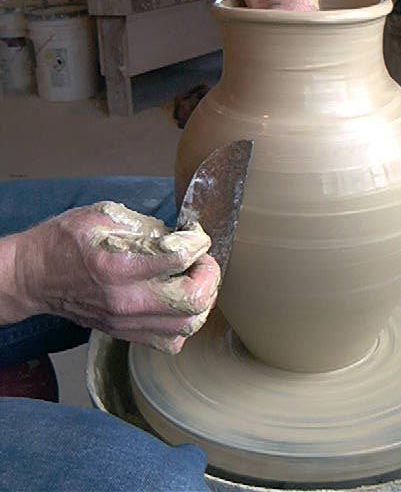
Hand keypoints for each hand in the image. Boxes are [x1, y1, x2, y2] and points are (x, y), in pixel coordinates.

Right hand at [8, 203, 219, 353]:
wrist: (36, 276)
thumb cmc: (66, 241)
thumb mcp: (104, 215)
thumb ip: (148, 226)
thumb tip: (180, 236)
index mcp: (119, 264)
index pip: (180, 256)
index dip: (197, 239)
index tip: (193, 232)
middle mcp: (125, 299)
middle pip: (193, 300)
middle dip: (209, 274)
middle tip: (201, 258)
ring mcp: (126, 322)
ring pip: (188, 325)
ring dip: (202, 299)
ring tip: (193, 278)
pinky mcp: (126, 334)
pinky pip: (171, 341)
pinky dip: (184, 322)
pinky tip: (177, 301)